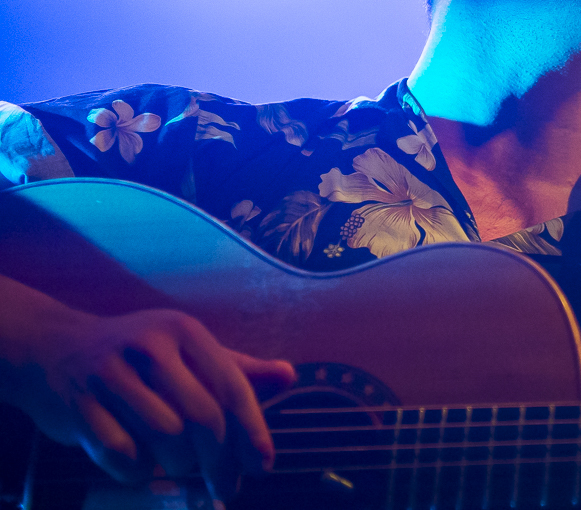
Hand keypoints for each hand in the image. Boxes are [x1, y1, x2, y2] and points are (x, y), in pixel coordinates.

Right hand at [8, 305, 293, 500]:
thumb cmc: (137, 355)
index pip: (231, 387)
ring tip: (183, 470)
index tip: (263, 465)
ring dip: (180, 467)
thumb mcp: (188, 350)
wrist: (53, 348)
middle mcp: (149, 348)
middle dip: (220, 461)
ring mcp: (109, 375)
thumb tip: (290, 375)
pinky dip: (137, 471)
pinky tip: (142, 469)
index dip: (252, 430)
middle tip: (226, 486)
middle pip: (202, 418)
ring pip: (164, 438)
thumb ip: (236, 368)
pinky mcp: (77, 406)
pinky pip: (120, 453)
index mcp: (185, 332)